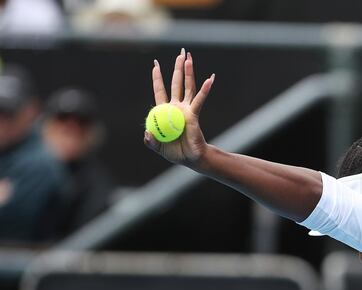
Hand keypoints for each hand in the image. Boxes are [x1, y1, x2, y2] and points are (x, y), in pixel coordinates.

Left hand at [144, 49, 213, 164]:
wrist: (191, 158)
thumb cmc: (175, 152)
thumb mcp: (158, 146)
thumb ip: (150, 141)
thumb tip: (146, 133)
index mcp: (165, 112)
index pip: (161, 91)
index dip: (158, 78)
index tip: (156, 65)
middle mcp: (177, 107)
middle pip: (176, 83)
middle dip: (177, 68)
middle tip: (181, 53)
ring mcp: (187, 109)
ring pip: (187, 87)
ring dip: (188, 72)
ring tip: (189, 57)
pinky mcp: (194, 114)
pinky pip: (199, 100)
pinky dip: (204, 90)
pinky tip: (210, 79)